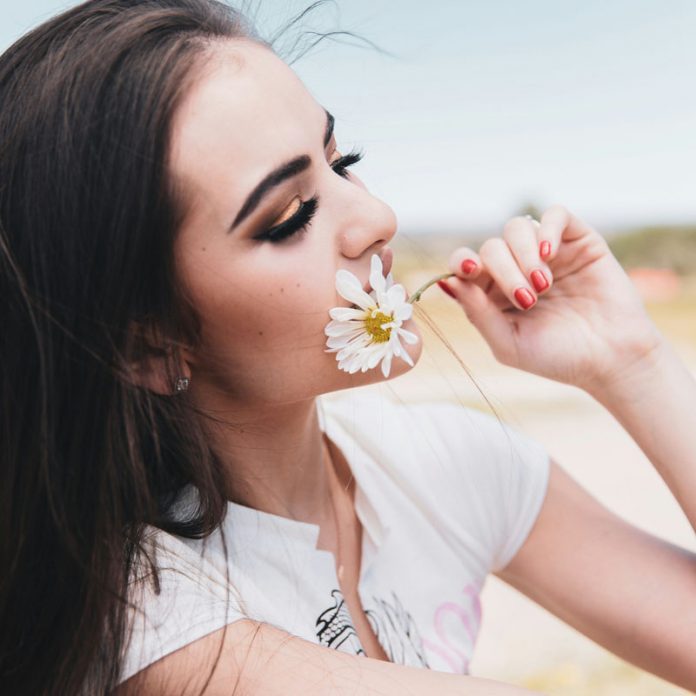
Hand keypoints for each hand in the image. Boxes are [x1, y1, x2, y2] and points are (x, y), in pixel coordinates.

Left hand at [438, 205, 663, 391]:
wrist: (611, 360)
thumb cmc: (557, 357)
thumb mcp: (508, 343)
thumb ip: (477, 313)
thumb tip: (446, 282)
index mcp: (492, 293)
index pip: (464, 265)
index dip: (461, 262)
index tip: (469, 271)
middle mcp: (515, 269)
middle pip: (490, 247)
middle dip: (503, 271)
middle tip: (527, 300)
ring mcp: (546, 253)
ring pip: (517, 228)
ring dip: (523, 254)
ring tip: (543, 285)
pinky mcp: (577, 241)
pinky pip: (554, 215)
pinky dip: (547, 228)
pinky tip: (550, 253)